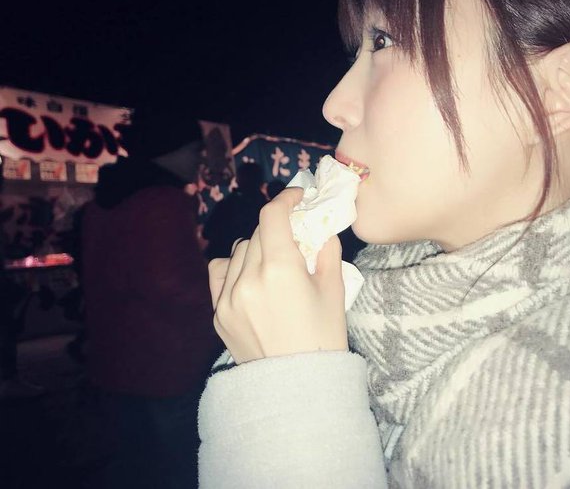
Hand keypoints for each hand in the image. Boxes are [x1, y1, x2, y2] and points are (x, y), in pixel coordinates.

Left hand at [208, 188, 347, 363]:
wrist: (297, 388)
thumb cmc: (323, 339)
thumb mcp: (334, 291)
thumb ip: (326, 251)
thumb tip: (319, 226)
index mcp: (280, 270)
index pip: (272, 215)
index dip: (286, 199)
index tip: (298, 198)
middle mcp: (248, 278)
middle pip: (258, 232)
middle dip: (277, 228)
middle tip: (294, 237)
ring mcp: (228, 297)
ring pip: (239, 250)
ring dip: (258, 248)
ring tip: (274, 266)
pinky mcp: (217, 313)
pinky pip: (220, 273)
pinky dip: (235, 267)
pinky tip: (249, 279)